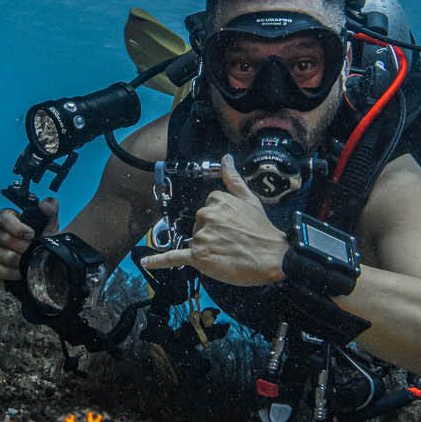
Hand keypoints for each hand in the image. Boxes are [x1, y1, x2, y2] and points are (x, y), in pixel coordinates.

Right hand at [0, 196, 56, 282]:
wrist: (41, 265)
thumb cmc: (42, 243)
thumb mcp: (50, 225)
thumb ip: (50, 210)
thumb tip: (45, 204)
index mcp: (7, 218)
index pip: (4, 217)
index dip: (17, 227)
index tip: (31, 234)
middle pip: (3, 238)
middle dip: (23, 247)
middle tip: (32, 251)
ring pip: (2, 255)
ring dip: (19, 261)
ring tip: (28, 262)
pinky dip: (11, 273)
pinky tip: (20, 272)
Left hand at [138, 155, 287, 286]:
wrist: (273, 257)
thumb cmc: (263, 231)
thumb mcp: (250, 199)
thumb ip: (233, 179)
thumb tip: (226, 159)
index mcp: (216, 200)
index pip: (207, 210)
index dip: (219, 222)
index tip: (233, 229)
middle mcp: (206, 215)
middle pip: (198, 226)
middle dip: (212, 235)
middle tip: (233, 243)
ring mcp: (201, 237)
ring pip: (195, 242)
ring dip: (208, 249)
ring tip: (228, 254)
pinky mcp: (199, 257)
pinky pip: (174, 256)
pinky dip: (159, 260)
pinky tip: (146, 262)